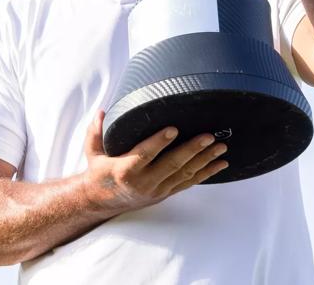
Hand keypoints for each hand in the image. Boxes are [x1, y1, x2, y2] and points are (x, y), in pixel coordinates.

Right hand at [81, 111, 228, 213]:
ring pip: (184, 174)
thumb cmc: (99, 172)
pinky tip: (220, 164)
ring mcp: (157, 189)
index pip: (144, 155)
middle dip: (192, 150)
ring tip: (220, 147)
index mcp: (125, 170)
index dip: (159, 142)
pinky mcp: (166, 193)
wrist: (102, 202)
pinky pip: (189, 183)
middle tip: (208, 136)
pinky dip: (206, 173)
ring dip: (204, 160)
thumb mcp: (92, 152)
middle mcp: (144, 182)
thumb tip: (102, 111)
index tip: (173, 129)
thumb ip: (95, 132)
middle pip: (171, 164)